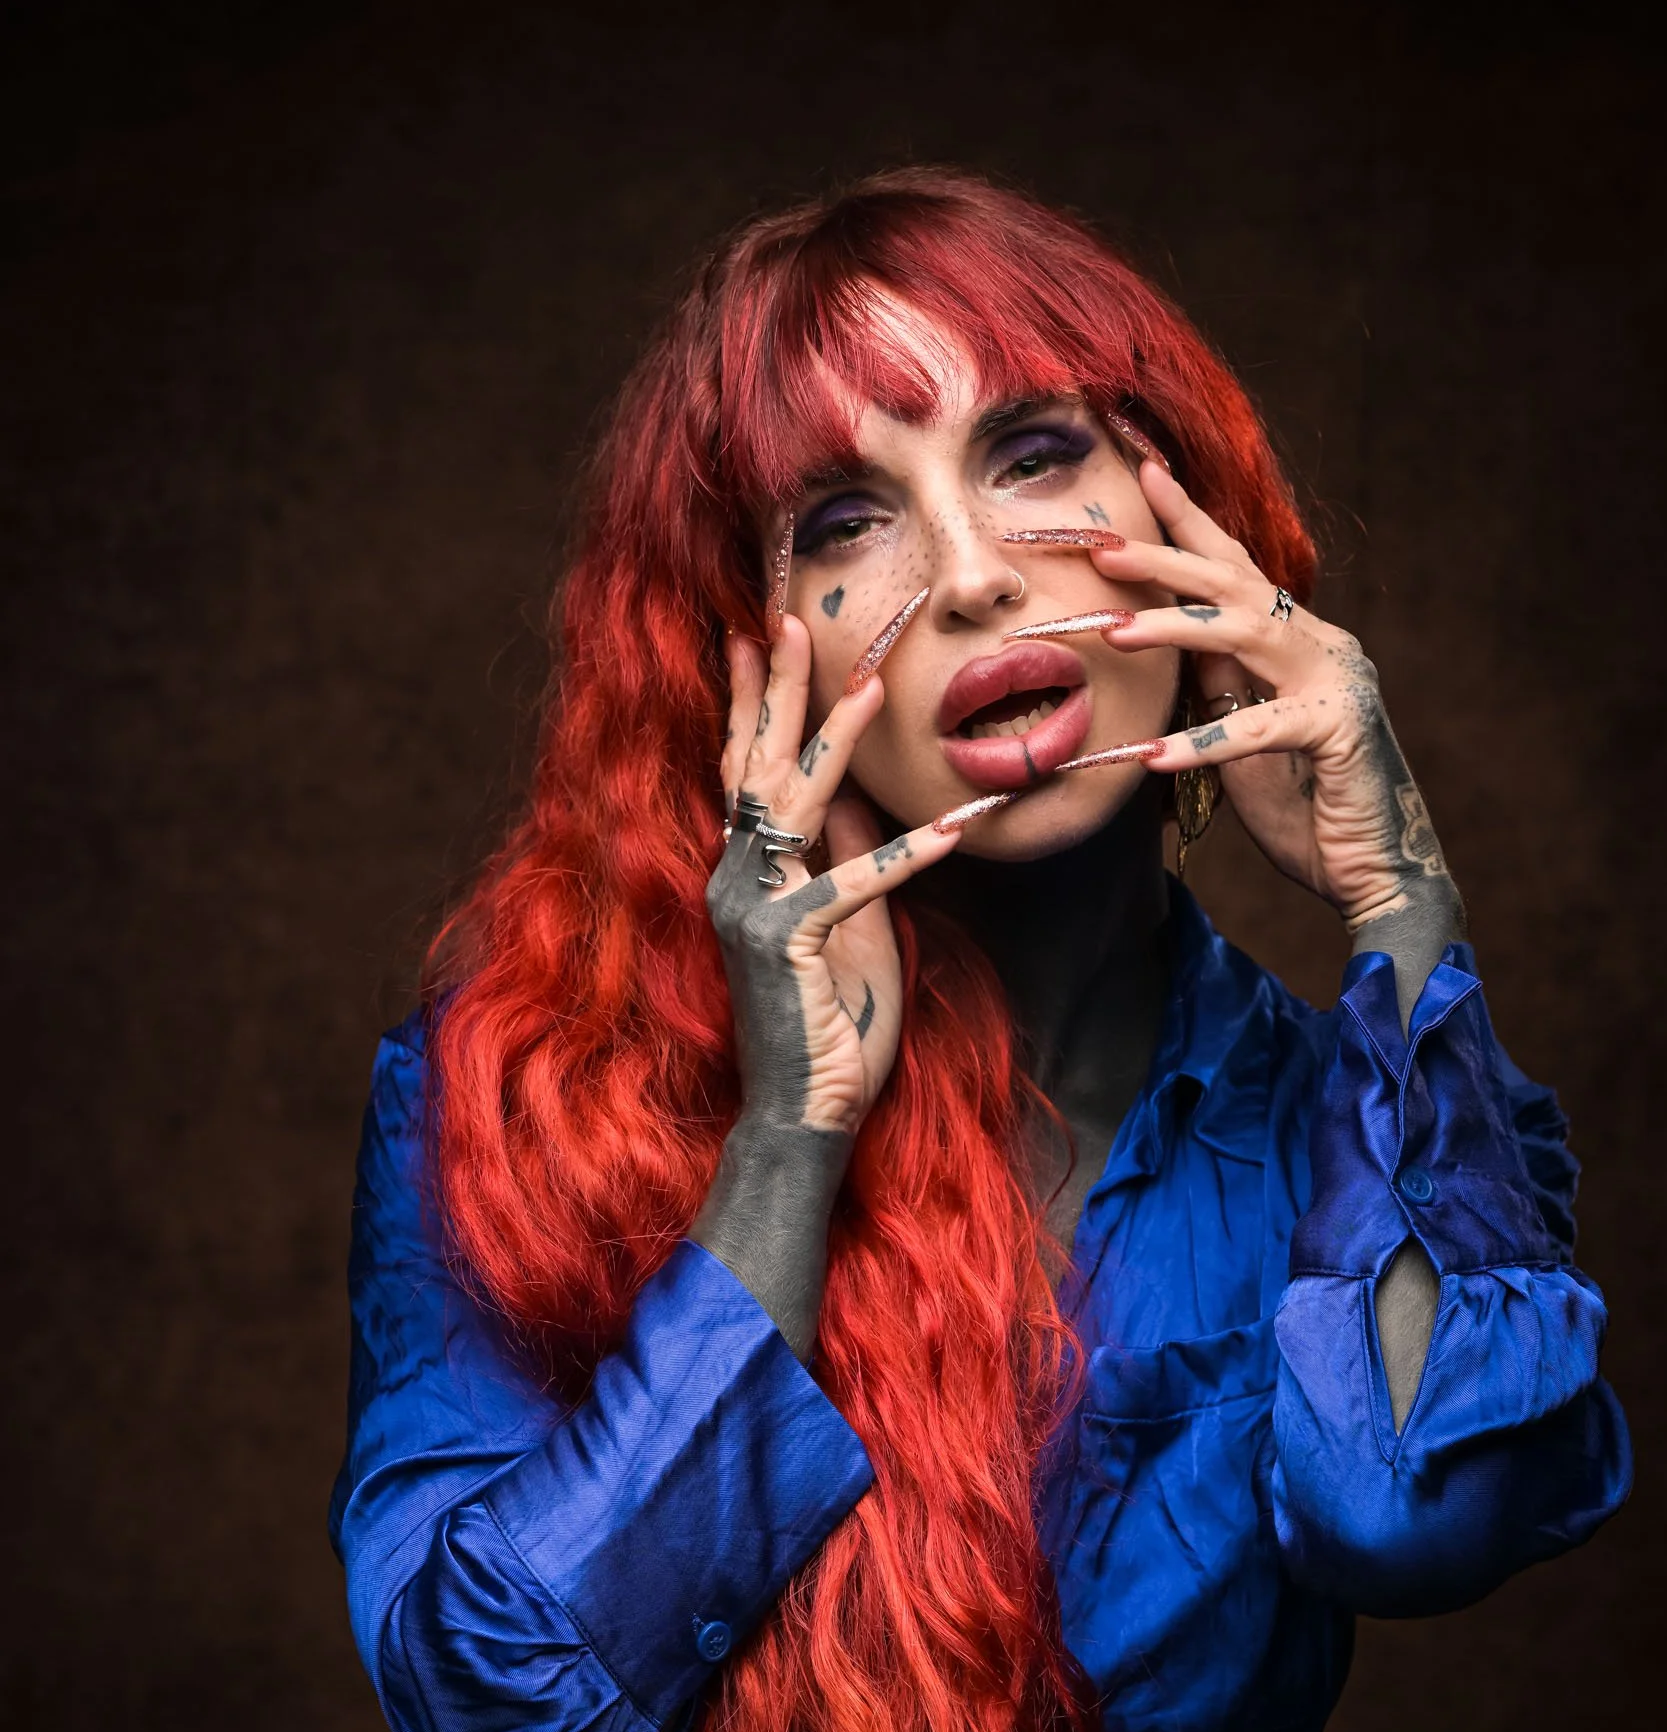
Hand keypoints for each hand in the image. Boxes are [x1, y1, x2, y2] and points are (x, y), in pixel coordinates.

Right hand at [712, 615, 962, 1135]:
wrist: (805, 1111)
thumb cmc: (829, 1022)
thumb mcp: (852, 924)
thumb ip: (847, 859)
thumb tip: (860, 797)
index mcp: (745, 873)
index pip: (742, 770)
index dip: (748, 703)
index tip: (749, 638)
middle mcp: (736, 881)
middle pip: (755, 766)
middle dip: (774, 690)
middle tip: (786, 621)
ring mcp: (755, 911)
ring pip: (795, 807)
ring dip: (837, 743)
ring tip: (872, 688)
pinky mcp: (789, 946)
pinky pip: (852, 886)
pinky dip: (904, 856)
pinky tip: (954, 827)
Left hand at [1088, 461, 1461, 930]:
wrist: (1377, 871)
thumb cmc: (1306, 807)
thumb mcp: (1242, 735)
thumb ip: (1216, 685)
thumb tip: (1165, 636)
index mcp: (1296, 640)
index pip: (1235, 568)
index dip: (1189, 522)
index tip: (1144, 473)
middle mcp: (1321, 645)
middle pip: (1235, 584)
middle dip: (1166, 559)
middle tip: (1101, 545)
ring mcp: (1337, 682)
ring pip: (1247, 633)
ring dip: (1175, 629)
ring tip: (1113, 632)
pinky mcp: (1341, 732)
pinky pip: (1263, 730)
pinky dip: (1207, 742)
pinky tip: (1153, 755)